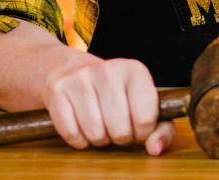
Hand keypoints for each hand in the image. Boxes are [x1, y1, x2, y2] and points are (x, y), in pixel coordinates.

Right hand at [42, 54, 173, 155]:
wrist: (75, 71)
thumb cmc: (117, 96)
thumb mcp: (145, 105)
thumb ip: (161, 130)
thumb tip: (155, 148)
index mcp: (135, 70)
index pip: (145, 120)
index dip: (141, 133)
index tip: (136, 125)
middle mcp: (108, 69)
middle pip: (120, 130)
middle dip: (119, 137)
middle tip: (115, 126)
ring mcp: (81, 77)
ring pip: (95, 134)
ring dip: (98, 139)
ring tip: (99, 124)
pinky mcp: (58, 90)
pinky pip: (71, 134)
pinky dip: (78, 138)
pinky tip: (81, 124)